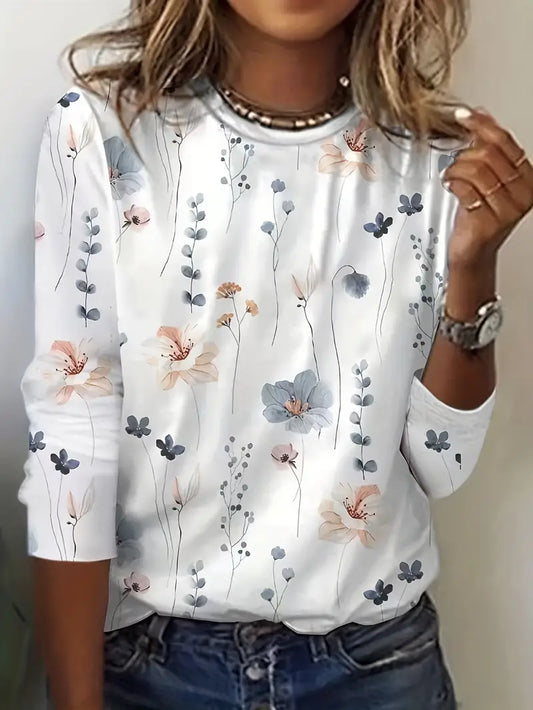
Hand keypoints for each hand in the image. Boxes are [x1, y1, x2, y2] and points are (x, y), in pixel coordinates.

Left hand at [441, 108, 532, 268]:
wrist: (472, 251)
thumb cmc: (478, 215)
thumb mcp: (486, 177)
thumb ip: (486, 147)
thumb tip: (481, 114)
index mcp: (527, 176)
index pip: (504, 141)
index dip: (481, 125)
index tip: (463, 116)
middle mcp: (523, 192)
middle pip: (488, 154)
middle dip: (464, 155)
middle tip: (456, 165)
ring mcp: (508, 208)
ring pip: (476, 170)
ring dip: (456, 170)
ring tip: (451, 178)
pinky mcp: (489, 221)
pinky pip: (466, 190)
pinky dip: (453, 184)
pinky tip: (451, 187)